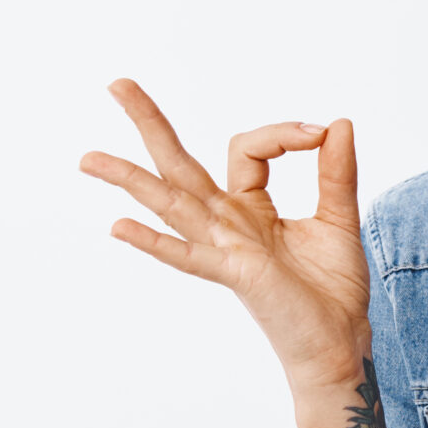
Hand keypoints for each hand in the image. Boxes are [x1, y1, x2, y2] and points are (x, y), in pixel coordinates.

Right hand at [78, 78, 371, 389]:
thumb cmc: (332, 290)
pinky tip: (119, 228)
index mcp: (250, 207)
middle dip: (150, 124)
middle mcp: (227, 223)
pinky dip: (156, 243)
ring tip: (88, 158)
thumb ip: (336, 172)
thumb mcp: (338, 219)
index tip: (319, 133)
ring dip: (131, 180)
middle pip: (180, 165)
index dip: (281, 133)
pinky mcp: (235, 275)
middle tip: (117, 84)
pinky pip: (189, 257)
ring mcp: (225, 249)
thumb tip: (338, 122)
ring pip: (171, 204)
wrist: (339, 343)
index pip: (247, 148)